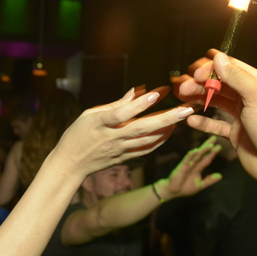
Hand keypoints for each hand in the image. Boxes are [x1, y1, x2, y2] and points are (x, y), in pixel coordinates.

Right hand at [54, 87, 193, 178]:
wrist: (70, 164)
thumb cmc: (77, 134)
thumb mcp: (89, 115)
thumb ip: (114, 104)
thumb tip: (136, 91)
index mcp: (100, 123)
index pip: (121, 113)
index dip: (138, 104)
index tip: (156, 93)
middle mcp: (111, 138)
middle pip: (142, 128)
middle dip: (166, 118)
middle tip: (186, 109)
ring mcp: (119, 150)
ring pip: (148, 140)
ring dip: (167, 129)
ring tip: (183, 117)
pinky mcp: (123, 159)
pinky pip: (145, 150)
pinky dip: (159, 141)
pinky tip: (170, 132)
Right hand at [157, 136, 222, 200]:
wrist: (173, 191)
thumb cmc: (185, 187)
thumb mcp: (200, 185)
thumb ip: (209, 180)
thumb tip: (220, 176)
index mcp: (198, 167)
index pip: (207, 158)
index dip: (212, 153)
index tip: (219, 146)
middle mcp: (193, 164)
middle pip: (202, 153)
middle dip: (208, 146)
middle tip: (214, 137)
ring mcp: (188, 164)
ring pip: (196, 156)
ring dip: (203, 150)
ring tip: (210, 145)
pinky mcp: (182, 167)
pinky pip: (187, 160)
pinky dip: (191, 155)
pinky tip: (195, 151)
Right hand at [176, 50, 256, 190]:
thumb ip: (237, 77)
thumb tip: (219, 57)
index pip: (233, 69)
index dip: (212, 68)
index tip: (195, 72)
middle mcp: (252, 98)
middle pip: (222, 85)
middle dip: (201, 84)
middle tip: (182, 88)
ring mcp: (244, 117)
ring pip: (217, 103)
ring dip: (200, 100)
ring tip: (182, 99)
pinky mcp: (237, 135)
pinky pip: (216, 126)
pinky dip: (203, 122)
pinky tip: (191, 120)